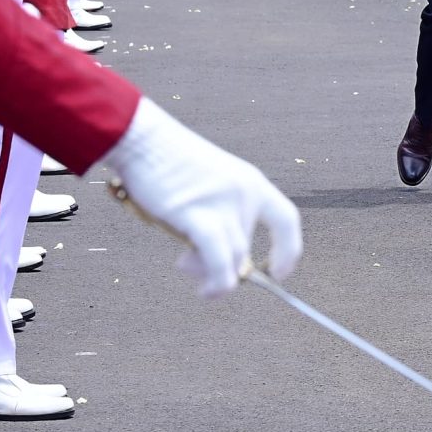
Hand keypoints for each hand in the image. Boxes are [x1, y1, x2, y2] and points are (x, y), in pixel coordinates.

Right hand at [100, 101, 301, 295]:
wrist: (143, 140)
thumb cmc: (168, 165)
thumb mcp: (208, 187)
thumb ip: (218, 220)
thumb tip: (223, 266)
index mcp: (252, 182)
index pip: (286, 219)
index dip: (288, 250)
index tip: (279, 272)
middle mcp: (246, 193)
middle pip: (249, 246)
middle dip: (227, 268)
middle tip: (193, 267)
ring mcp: (224, 203)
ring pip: (236, 259)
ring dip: (216, 278)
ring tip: (186, 268)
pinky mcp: (198, 214)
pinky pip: (220, 260)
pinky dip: (218, 282)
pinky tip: (206, 292)